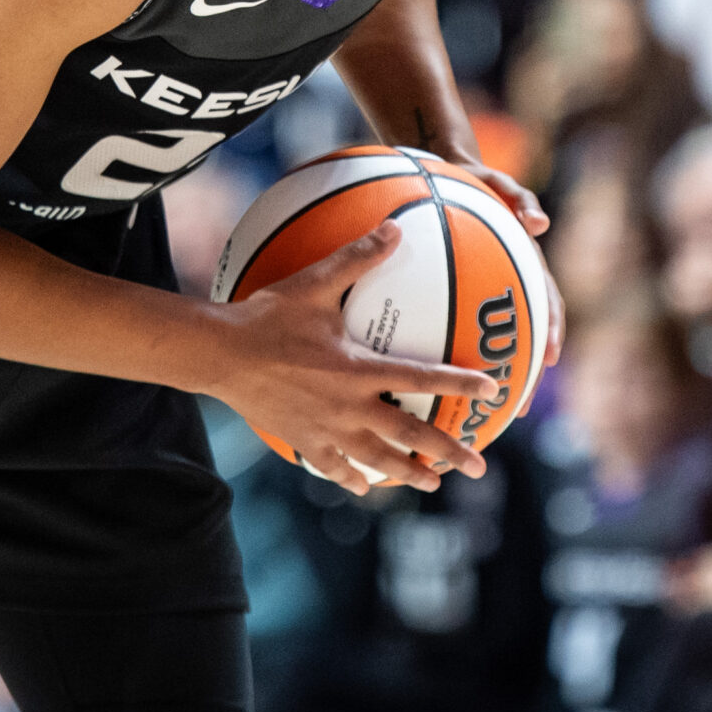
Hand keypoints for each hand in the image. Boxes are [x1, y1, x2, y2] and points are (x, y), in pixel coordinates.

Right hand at [201, 222, 499, 495]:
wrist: (219, 355)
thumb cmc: (266, 316)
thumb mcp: (314, 283)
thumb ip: (357, 257)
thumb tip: (393, 226)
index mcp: (359, 369)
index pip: (422, 378)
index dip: (460, 384)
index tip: (491, 390)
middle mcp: (349, 406)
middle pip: (409, 435)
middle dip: (447, 452)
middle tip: (478, 468)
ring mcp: (326, 429)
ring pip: (377, 459)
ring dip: (408, 472)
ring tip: (431, 484)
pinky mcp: (302, 440)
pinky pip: (334, 466)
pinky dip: (353, 477)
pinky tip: (366, 486)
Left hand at [458, 160, 564, 399]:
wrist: (445, 170)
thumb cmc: (474, 176)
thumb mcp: (496, 179)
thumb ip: (519, 197)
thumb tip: (541, 223)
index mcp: (525, 264)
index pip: (547, 304)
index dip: (551, 332)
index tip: (549, 359)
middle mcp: (508, 284)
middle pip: (523, 336)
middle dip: (522, 373)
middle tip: (516, 407)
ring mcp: (482, 292)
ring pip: (490, 340)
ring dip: (487, 373)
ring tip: (475, 411)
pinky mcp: (453, 293)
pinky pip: (449, 325)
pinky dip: (443, 350)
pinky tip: (422, 376)